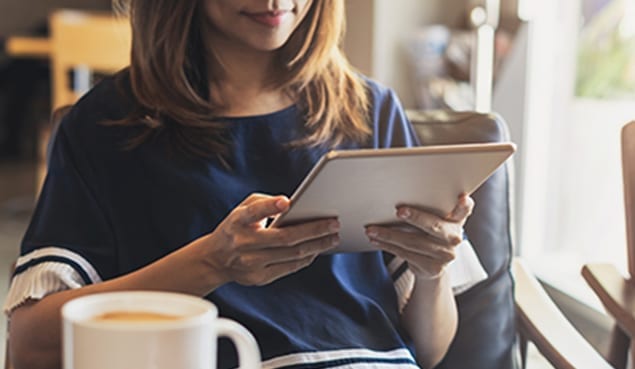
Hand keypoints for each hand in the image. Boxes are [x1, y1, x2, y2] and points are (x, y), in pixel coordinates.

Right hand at [199, 193, 339, 285]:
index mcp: (237, 222)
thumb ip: (264, 203)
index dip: (269, 207)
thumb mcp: (242, 209)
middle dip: (314, 230)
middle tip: (334, 223)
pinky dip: (307, 258)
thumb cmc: (236, 227)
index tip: (286, 202)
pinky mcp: (259, 277)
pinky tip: (318, 249)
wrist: (215, 259)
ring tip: (333, 236)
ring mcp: (251, 263)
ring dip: (317, 245)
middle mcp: (243, 243)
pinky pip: (290, 267)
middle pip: (285, 238)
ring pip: (292, 255)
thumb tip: (293, 205)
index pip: (253, 213)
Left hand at [365, 194, 473, 278]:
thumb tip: (399, 192)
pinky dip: (388, 246)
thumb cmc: (429, 234)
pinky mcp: (433, 268)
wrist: (433, 265)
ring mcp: (445, 255)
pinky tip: (376, 240)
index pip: (465, 210)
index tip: (462, 198)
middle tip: (399, 210)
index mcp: (457, 220)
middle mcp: (455, 238)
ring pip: (414, 242)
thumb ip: (429, 208)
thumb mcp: (435, 220)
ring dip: (389, 235)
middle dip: (416, 217)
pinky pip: (406, 254)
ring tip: (372, 229)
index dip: (464, 205)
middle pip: (434, 226)